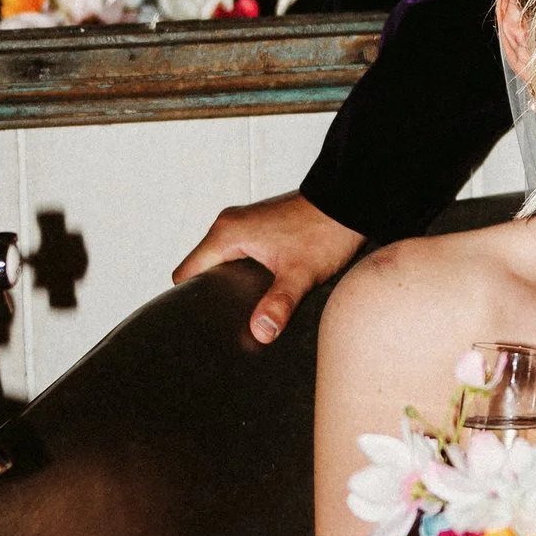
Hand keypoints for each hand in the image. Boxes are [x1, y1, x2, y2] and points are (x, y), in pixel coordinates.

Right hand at [172, 190, 361, 343]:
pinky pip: (238, 254)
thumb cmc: (325, 230)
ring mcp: (243, 224)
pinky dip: (244, 272)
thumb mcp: (301, 273)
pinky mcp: (259, 227)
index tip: (206, 319)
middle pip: (202, 269)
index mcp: (226, 233)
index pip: (186, 273)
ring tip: (247, 307)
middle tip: (231, 319)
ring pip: (221, 262)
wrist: (349, 203)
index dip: (190, 298)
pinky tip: (262, 290)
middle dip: (213, 294)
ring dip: (230, 283)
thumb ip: (278, 304)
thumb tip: (260, 333)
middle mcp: (229, 225)